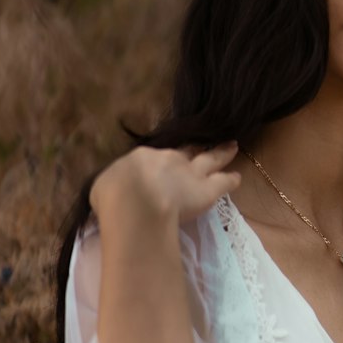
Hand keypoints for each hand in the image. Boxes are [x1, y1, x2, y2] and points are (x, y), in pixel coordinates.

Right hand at [90, 142, 241, 228]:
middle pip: (186, 150)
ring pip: (211, 158)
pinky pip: (224, 182)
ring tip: (233, 146)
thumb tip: (112, 193)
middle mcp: (169, 160)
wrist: (135, 202)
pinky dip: (231, 180)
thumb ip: (114, 187)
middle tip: (206, 140)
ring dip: (222, 152)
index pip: (153, 159)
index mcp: (142, 158)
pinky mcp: (207, 190)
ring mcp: (191, 173)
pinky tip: (238, 178)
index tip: (160, 167)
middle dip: (195, 146)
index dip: (158, 164)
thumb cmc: (113, 196)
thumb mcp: (105, 188)